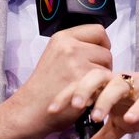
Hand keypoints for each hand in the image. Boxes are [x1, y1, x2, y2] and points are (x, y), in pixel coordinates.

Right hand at [0, 24, 112, 138]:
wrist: (31, 108)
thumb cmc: (44, 86)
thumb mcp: (55, 54)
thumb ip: (76, 46)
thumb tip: (100, 45)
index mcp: (62, 38)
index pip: (98, 30)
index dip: (102, 44)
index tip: (98, 54)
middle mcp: (69, 47)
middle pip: (106, 50)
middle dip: (103, 64)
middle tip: (90, 76)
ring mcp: (76, 63)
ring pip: (107, 67)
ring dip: (103, 77)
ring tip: (87, 85)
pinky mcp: (82, 81)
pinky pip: (105, 82)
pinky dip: (101, 90)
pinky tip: (88, 94)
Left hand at [48, 69, 138, 138]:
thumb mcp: (120, 124)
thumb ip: (103, 138)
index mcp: (107, 86)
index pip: (82, 84)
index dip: (66, 95)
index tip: (52, 110)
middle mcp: (119, 82)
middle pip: (96, 76)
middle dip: (83, 89)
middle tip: (74, 106)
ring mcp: (137, 86)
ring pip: (118, 85)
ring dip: (105, 99)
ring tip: (96, 117)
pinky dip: (136, 108)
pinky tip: (128, 120)